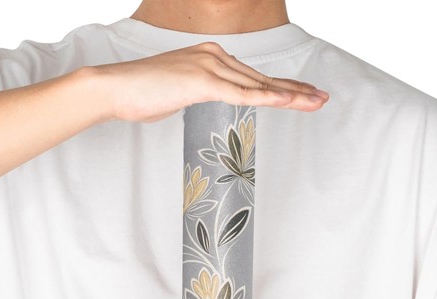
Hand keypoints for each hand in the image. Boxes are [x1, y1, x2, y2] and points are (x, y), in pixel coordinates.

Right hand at [91, 41, 329, 123]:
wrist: (115, 88)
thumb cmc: (140, 94)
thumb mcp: (176, 92)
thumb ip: (196, 93)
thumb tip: (203, 100)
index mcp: (210, 57)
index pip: (251, 76)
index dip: (279, 86)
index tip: (301, 95)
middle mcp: (214, 56)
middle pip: (262, 78)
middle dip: (295, 89)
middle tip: (321, 98)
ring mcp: (209, 66)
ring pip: (258, 85)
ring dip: (290, 94)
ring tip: (315, 102)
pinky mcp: (203, 82)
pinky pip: (242, 94)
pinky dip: (267, 98)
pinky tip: (288, 101)